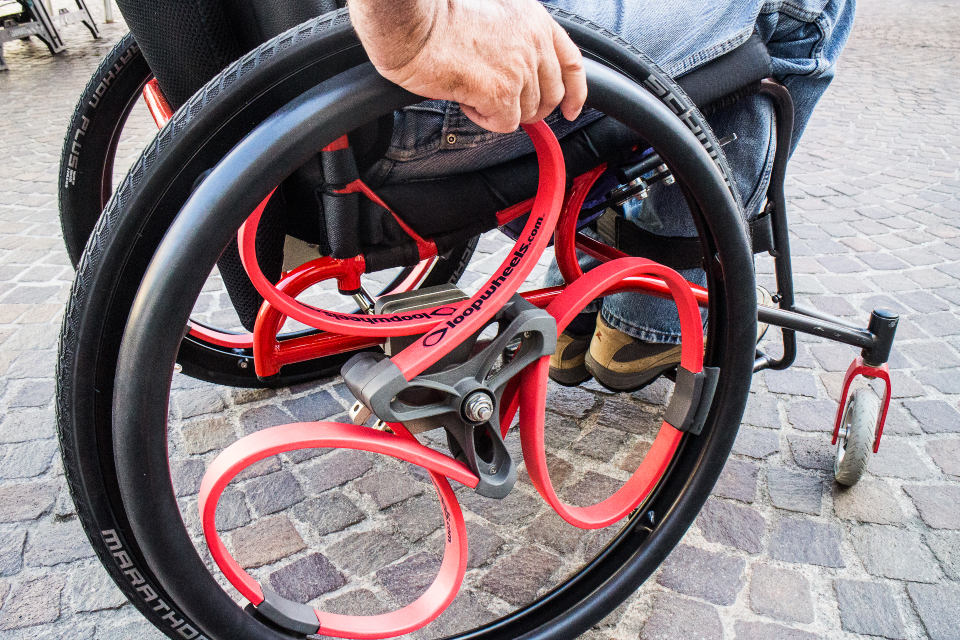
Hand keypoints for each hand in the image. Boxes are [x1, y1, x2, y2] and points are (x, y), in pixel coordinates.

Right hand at [352, 0, 586, 132]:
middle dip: (529, 107)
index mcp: (534, 20)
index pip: (572, 62)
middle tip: (501, 105)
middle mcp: (533, 43)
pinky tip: (467, 98)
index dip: (575, 91)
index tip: (572, 108)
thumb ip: (514, 39)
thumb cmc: (437, 14)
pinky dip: (484, 119)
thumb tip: (517, 71)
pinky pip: (504, 123)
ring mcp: (520, 69)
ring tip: (472, 89)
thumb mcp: (492, 13)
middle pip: (550, 95)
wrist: (412, 22)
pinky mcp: (501, 92)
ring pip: (526, 112)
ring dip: (499, 109)